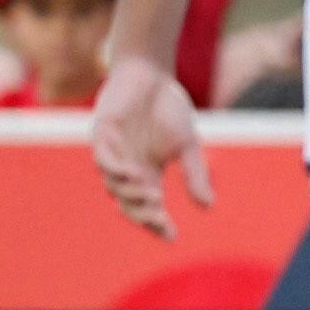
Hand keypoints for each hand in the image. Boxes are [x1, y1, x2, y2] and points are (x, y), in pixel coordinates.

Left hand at [90, 54, 207, 239]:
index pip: (148, 206)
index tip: (172, 236)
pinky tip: (135, 174)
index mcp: (145, 172)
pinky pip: (104, 160)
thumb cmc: (168, 107)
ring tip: (153, 195)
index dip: (157, 222)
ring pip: (113, 185)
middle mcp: (126, 167)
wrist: (151, 74)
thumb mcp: (188, 145)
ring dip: (131, 194)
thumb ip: (195, 174)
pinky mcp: (102, 135)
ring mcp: (112, 152)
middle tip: (159, 218)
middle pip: (127, 202)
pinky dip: (117, 170)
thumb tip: (207, 206)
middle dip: (142, 214)